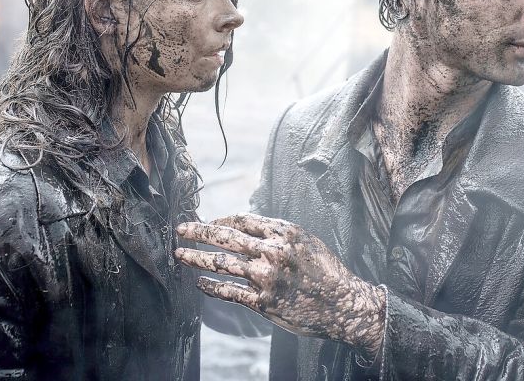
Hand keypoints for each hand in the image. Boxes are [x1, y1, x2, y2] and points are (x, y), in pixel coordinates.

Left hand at [175, 213, 384, 353]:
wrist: (343, 304)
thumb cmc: (327, 271)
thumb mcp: (306, 241)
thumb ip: (278, 234)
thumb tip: (248, 227)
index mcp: (283, 232)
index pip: (241, 220)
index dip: (219, 220)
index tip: (207, 222)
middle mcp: (272, 252)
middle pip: (225, 236)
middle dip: (198, 231)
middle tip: (180, 228)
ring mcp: (266, 277)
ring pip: (222, 263)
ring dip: (196, 257)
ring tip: (180, 254)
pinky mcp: (263, 302)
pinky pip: (229, 292)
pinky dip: (211, 286)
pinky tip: (199, 283)